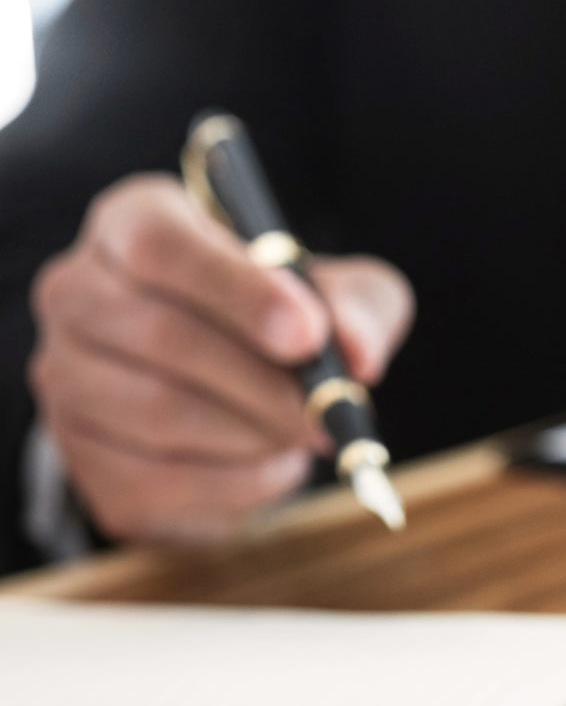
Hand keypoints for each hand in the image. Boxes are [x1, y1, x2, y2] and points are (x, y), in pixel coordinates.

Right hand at [28, 173, 413, 544]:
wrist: (244, 397)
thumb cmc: (288, 323)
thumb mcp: (340, 296)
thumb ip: (358, 307)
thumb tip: (357, 355)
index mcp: (134, 223)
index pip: (160, 245)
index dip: (238, 291)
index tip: (308, 334)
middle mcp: (78, 292)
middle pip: (159, 335)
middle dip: (262, 382)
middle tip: (328, 408)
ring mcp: (66, 378)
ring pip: (157, 413)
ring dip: (254, 433)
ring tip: (305, 431)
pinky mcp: (82, 458)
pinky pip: (158, 479)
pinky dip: (237, 482)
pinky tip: (273, 462)